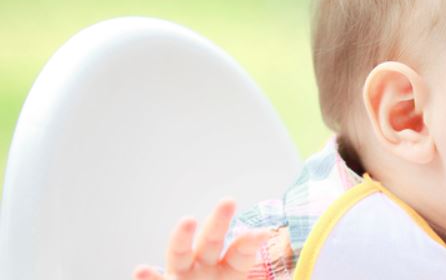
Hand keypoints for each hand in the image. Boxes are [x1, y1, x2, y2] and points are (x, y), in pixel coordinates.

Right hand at [132, 199, 269, 279]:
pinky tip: (142, 270)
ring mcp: (183, 277)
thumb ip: (252, 272)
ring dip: (183, 237)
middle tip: (228, 201)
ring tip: (187, 221)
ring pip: (180, 254)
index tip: (264, 234)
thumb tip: (277, 257)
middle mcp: (204, 268)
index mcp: (228, 270)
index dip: (250, 242)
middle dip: (220, 221)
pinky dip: (148, 278)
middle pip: (211, 241)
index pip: (241, 252)